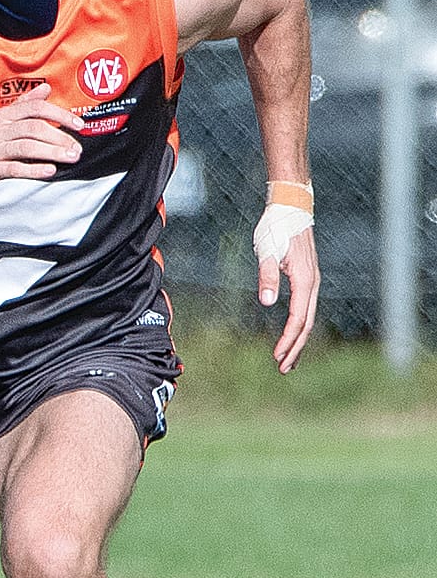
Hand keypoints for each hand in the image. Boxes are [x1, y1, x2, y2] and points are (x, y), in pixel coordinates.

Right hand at [0, 83, 82, 197]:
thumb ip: (23, 106)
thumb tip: (46, 89)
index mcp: (2, 116)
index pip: (34, 109)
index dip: (60, 115)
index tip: (78, 124)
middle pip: (33, 128)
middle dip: (60, 137)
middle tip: (77, 148)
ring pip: (26, 147)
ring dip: (52, 152)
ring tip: (70, 158)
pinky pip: (13, 168)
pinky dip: (33, 170)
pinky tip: (49, 171)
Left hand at [255, 213, 319, 373]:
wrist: (289, 208)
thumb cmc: (276, 228)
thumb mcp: (266, 250)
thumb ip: (267, 276)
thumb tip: (267, 303)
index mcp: (303, 280)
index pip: (298, 318)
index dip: (288, 340)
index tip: (277, 357)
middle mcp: (311, 283)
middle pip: (306, 324)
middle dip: (295, 348)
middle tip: (283, 369)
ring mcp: (310, 280)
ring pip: (308, 317)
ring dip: (298, 339)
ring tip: (287, 359)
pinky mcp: (305, 278)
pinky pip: (305, 308)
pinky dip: (299, 325)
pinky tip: (290, 334)